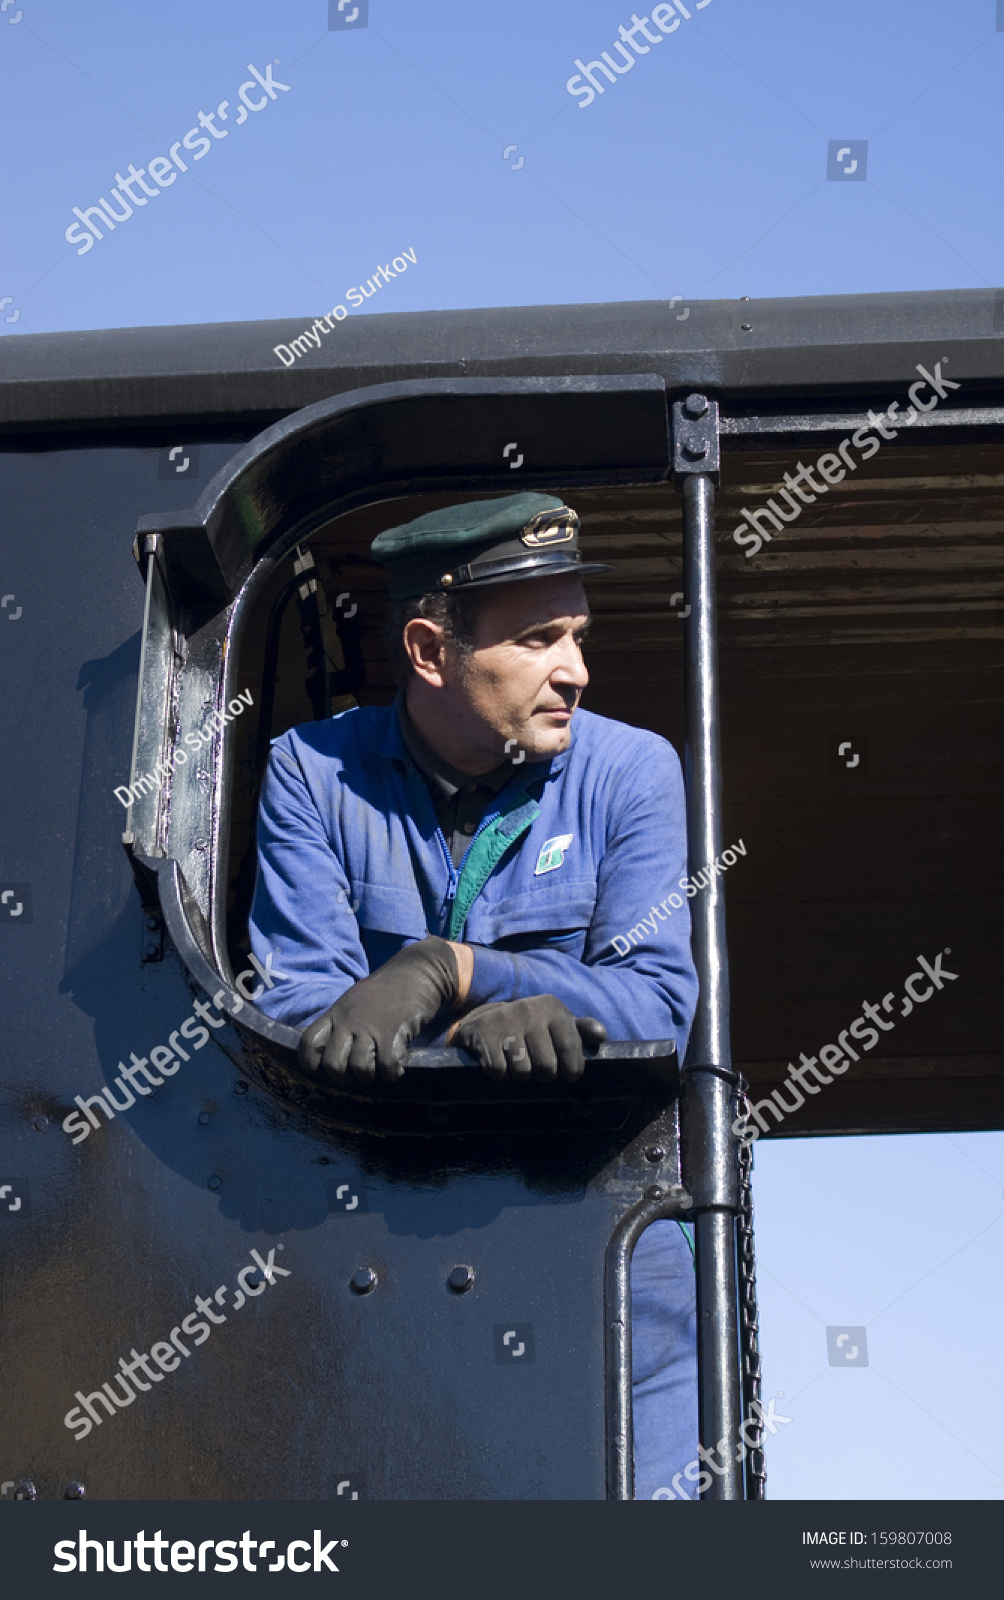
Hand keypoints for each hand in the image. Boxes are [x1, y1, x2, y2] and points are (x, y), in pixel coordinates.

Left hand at [299, 937, 457, 1083]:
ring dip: (370, 1076)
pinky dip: (392, 1073)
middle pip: (331, 1064)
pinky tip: (397, 1067)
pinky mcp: (393, 1033)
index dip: (312, 1063)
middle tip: (358, 1073)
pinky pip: (386, 1066)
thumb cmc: (388, 987)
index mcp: (336, 1012)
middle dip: (344, 1077)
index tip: (325, 1069)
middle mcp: (348, 1021)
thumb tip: (336, 1048)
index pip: (308, 1043)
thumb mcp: (355, 999)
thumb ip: (343, 1021)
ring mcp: (370, 1027)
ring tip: (379, 1070)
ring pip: (358, 1068)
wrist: (417, 970)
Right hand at [455, 995, 606, 1082]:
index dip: (571, 1070)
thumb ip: (581, 1030)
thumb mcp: (558, 1024)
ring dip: (520, 1076)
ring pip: (522, 1072)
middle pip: (547, 1067)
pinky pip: (499, 1071)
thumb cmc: (532, 1027)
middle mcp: (530, 1010)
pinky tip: (500, 1062)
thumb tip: (601, 1036)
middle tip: (537, 1067)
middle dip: (543, 1075)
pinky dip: (500, 1075)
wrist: (486, 1020)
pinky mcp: (484, 1032)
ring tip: (517, 1064)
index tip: (567, 1074)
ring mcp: (505, 1020)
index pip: (571, 1049)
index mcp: (553, 1008)